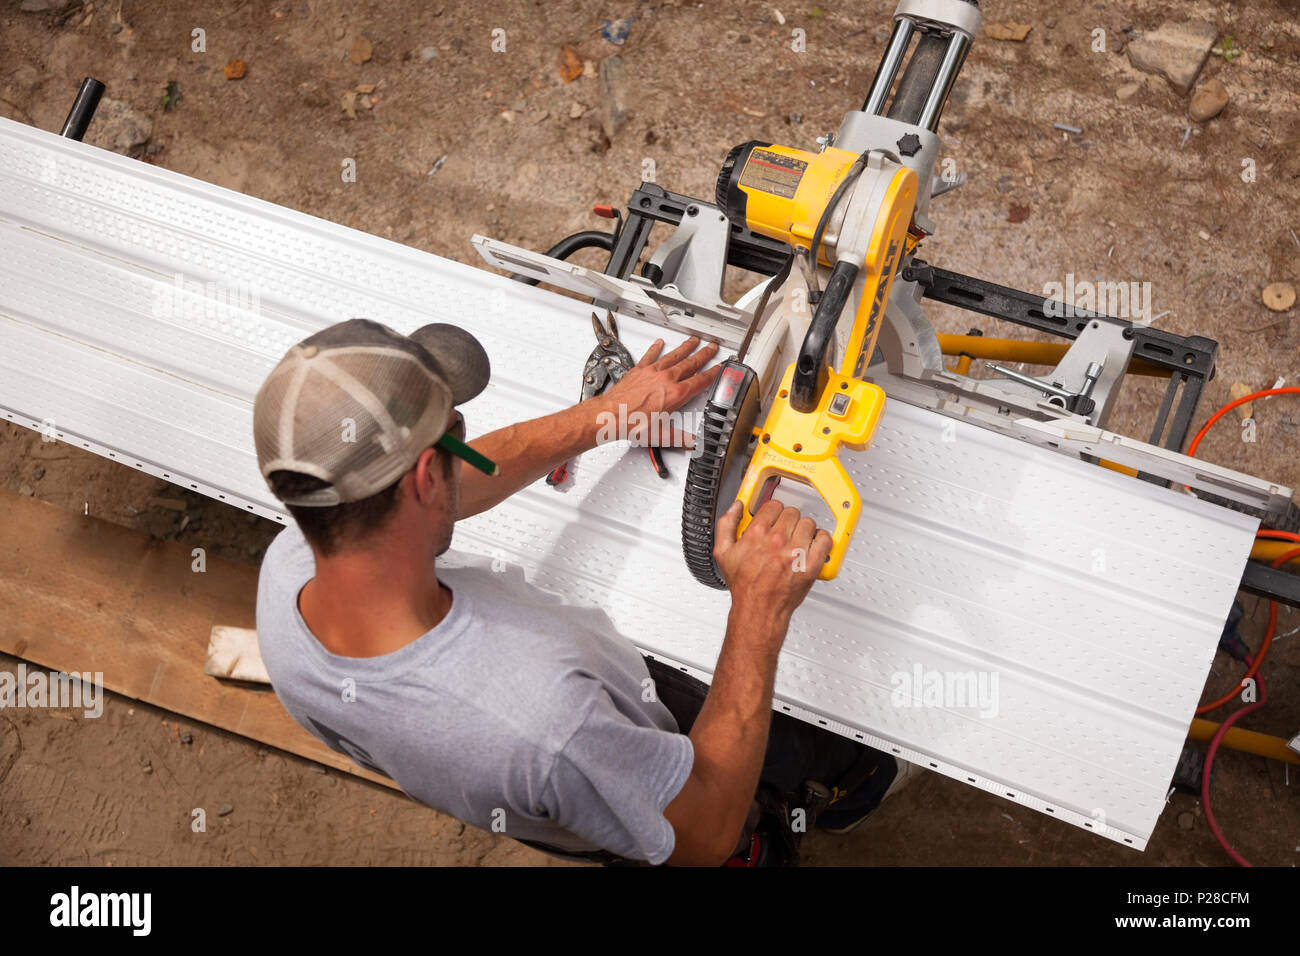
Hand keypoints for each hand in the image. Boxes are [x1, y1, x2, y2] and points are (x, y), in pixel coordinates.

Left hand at [596, 336, 718, 447]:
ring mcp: (652, 372)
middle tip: (712, 348)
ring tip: (693, 341)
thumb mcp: (661, 435)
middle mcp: (666, 379)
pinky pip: (651, 356)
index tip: (720, 367)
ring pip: (674, 356)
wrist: (611, 415)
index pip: (700, 381)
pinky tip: (660, 343)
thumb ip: (680, 438)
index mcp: (676, 394)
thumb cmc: (632, 423)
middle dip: (704, 355)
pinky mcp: (639, 370)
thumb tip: (691, 442)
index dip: (712, 373)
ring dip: (685, 347)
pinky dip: (656, 348)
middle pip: (690, 363)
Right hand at [713, 499, 832, 623]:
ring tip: (797, 540)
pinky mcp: (811, 564)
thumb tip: (736, 507)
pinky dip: (822, 539)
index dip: (773, 512)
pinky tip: (813, 545)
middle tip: (785, 532)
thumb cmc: (744, 585)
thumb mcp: (723, 553)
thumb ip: (727, 524)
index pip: (773, 506)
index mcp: (757, 534)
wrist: (758, 609)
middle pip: (792, 513)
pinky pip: (824, 540)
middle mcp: (777, 540)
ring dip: (804, 530)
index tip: (773, 519)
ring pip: (808, 523)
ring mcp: (796, 552)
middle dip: (788, 521)